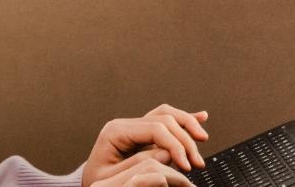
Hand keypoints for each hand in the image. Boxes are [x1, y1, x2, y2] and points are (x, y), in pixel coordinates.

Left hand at [80, 105, 210, 186]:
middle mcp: (125, 124)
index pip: (155, 128)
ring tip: (203, 139)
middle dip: (185, 139)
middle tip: (197, 163)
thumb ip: (139, 164)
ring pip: (167, 114)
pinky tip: (201, 117)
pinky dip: (184, 120)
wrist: (91, 183)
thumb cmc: (99, 182)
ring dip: (188, 126)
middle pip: (164, 120)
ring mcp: (134, 126)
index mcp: (116, 131)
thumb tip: (168, 153)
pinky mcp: (142, 133)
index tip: (186, 165)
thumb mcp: (114, 177)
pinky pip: (165, 120)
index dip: (175, 144)